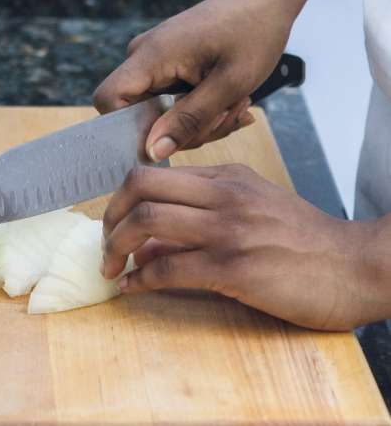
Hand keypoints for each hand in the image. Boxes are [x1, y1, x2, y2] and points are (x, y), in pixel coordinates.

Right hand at [93, 0, 295, 161]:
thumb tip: (152, 152)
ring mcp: (153, 61)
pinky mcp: (166, 65)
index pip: (108, 100)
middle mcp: (143, 56)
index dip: (128, 129)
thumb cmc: (253, 31)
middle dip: (180, 130)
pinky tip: (228, 102)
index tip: (169, 139)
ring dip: (197, 122)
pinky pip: (170, 102)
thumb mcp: (230, 84)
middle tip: (226, 117)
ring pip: (158, 113)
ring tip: (235, 105)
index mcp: (152, 55)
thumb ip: (188, 120)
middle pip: (137, 114)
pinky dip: (198, 110)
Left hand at [100, 164, 384, 330]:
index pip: (153, 172)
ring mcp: (227, 229)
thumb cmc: (303, 240)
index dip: (121, 198)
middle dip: (109, 217)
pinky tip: (131, 288)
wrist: (356, 266)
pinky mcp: (234, 268)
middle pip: (140, 187)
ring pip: (147, 221)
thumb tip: (150, 240)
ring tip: (111, 268)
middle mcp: (222, 195)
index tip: (113, 221)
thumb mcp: (253, 207)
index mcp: (226, 177)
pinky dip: (139, 279)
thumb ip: (202, 214)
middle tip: (105, 244)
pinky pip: (167, 268)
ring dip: (116, 248)